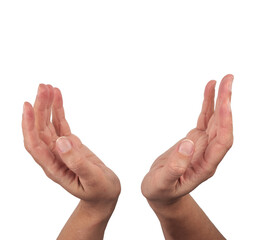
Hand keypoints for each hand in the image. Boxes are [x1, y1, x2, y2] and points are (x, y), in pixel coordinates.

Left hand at [22, 84, 120, 215]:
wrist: (105, 194)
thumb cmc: (99, 191)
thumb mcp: (92, 179)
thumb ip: (77, 162)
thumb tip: (61, 141)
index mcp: (54, 168)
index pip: (34, 144)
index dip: (29, 125)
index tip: (28, 105)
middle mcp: (53, 157)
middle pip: (40, 130)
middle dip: (40, 108)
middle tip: (44, 87)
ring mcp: (61, 149)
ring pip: (49, 125)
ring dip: (47, 106)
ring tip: (49, 88)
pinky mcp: (70, 144)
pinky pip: (61, 125)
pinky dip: (58, 111)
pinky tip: (58, 98)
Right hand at [141, 74, 233, 205]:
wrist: (160, 192)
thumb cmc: (160, 190)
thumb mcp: (162, 183)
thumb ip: (174, 167)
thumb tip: (188, 144)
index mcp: (205, 166)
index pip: (222, 142)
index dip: (225, 122)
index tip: (225, 102)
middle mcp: (208, 154)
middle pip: (222, 126)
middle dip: (226, 103)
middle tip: (228, 79)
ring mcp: (202, 146)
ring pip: (215, 120)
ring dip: (220, 100)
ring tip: (222, 80)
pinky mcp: (194, 140)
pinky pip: (204, 119)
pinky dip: (208, 105)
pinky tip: (209, 90)